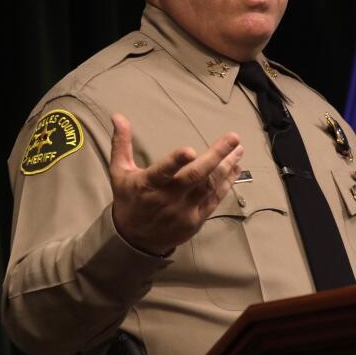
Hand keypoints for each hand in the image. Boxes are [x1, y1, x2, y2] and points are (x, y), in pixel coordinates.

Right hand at [109, 113, 242, 255]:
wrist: (136, 239)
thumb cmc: (128, 199)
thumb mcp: (119, 171)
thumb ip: (121, 143)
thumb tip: (117, 116)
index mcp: (147, 184)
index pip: (163, 172)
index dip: (175, 162)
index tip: (190, 150)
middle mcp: (168, 198)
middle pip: (195, 176)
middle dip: (216, 156)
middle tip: (233, 138)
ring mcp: (184, 210)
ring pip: (209, 186)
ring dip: (226, 166)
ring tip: (238, 149)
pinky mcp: (196, 219)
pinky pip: (215, 199)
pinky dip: (227, 183)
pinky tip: (235, 168)